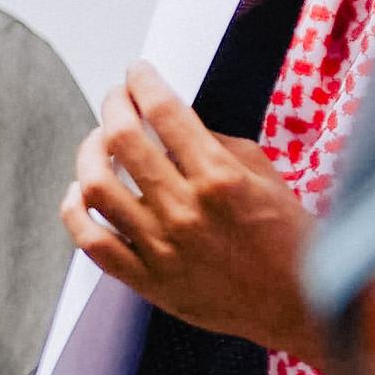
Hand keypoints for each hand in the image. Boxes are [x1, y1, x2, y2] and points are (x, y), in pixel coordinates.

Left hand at [64, 63, 328, 363]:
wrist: (300, 303)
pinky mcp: (148, 281)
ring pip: (95, 188)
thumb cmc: (288, 236)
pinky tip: (79, 194)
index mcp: (219, 178)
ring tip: (97, 143)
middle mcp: (185, 211)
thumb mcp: (264, 175)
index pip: (164, 112)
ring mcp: (161, 248)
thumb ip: (215, 144)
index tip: (137, 72)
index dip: (142, 81)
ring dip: (88, 154)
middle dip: (113, 106)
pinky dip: (75, 212)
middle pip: (122, 140)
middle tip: (116, 98)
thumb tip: (171, 121)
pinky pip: (92, 243)